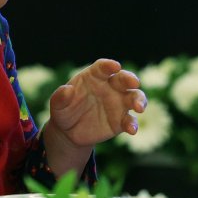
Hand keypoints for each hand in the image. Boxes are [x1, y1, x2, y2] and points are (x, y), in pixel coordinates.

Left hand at [43, 58, 146, 174]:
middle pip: (123, 79)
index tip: (114, 66)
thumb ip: (60, 97)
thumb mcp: (57, 106)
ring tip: (139, 108)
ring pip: (134, 97)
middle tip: (135, 82)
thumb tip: (67, 90)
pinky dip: (132, 124)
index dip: (109, 65)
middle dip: (130, 79)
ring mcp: (118, 103)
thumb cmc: (64, 111)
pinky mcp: (121, 121)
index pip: (103, 67)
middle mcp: (110, 87)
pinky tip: (132, 130)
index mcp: (94, 77)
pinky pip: (129, 120)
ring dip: (139, 100)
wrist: (70, 132)